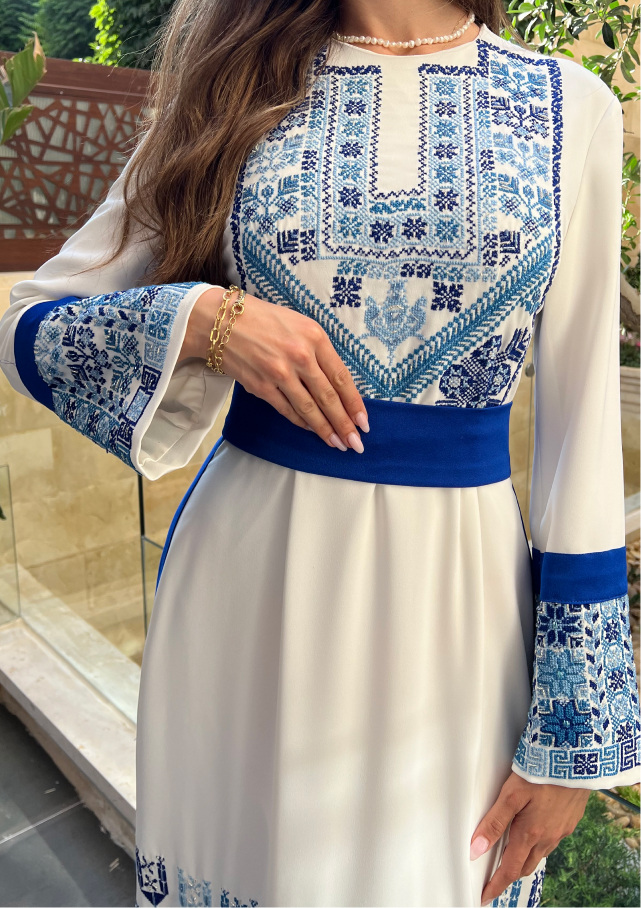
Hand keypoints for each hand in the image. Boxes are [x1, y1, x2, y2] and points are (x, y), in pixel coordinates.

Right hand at [179, 287, 368, 451]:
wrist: (221, 321)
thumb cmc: (264, 319)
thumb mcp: (300, 324)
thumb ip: (319, 351)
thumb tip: (336, 383)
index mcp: (315, 337)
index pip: (341, 377)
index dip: (355, 403)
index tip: (364, 422)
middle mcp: (300, 356)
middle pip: (328, 398)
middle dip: (345, 424)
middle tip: (356, 444)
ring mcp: (279, 373)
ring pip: (309, 408)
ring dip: (325, 430)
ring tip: (337, 444)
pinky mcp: (261, 386)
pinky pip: (287, 410)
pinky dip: (301, 422)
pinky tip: (311, 430)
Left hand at [471, 771, 588, 905]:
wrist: (576, 760)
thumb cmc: (542, 773)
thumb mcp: (511, 795)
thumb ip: (494, 822)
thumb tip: (477, 849)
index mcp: (530, 833)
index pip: (509, 869)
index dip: (496, 885)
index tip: (485, 897)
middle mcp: (548, 837)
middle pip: (525, 865)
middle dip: (509, 874)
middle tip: (495, 877)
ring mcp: (562, 830)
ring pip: (540, 854)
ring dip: (525, 858)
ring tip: (512, 854)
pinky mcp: (570, 820)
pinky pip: (553, 840)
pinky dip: (540, 843)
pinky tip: (535, 832)